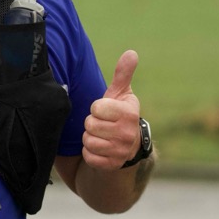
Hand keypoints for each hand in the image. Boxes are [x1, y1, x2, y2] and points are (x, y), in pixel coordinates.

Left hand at [82, 50, 142, 169]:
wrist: (127, 146)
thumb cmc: (119, 115)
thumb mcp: (121, 94)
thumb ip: (123, 74)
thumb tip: (131, 52)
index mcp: (129, 113)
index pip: (96, 107)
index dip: (96, 108)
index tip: (104, 111)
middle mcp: (128, 134)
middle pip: (90, 124)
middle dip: (91, 123)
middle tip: (101, 124)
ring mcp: (121, 151)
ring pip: (88, 141)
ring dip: (89, 138)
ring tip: (100, 135)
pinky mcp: (112, 165)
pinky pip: (88, 156)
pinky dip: (90, 153)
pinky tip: (100, 149)